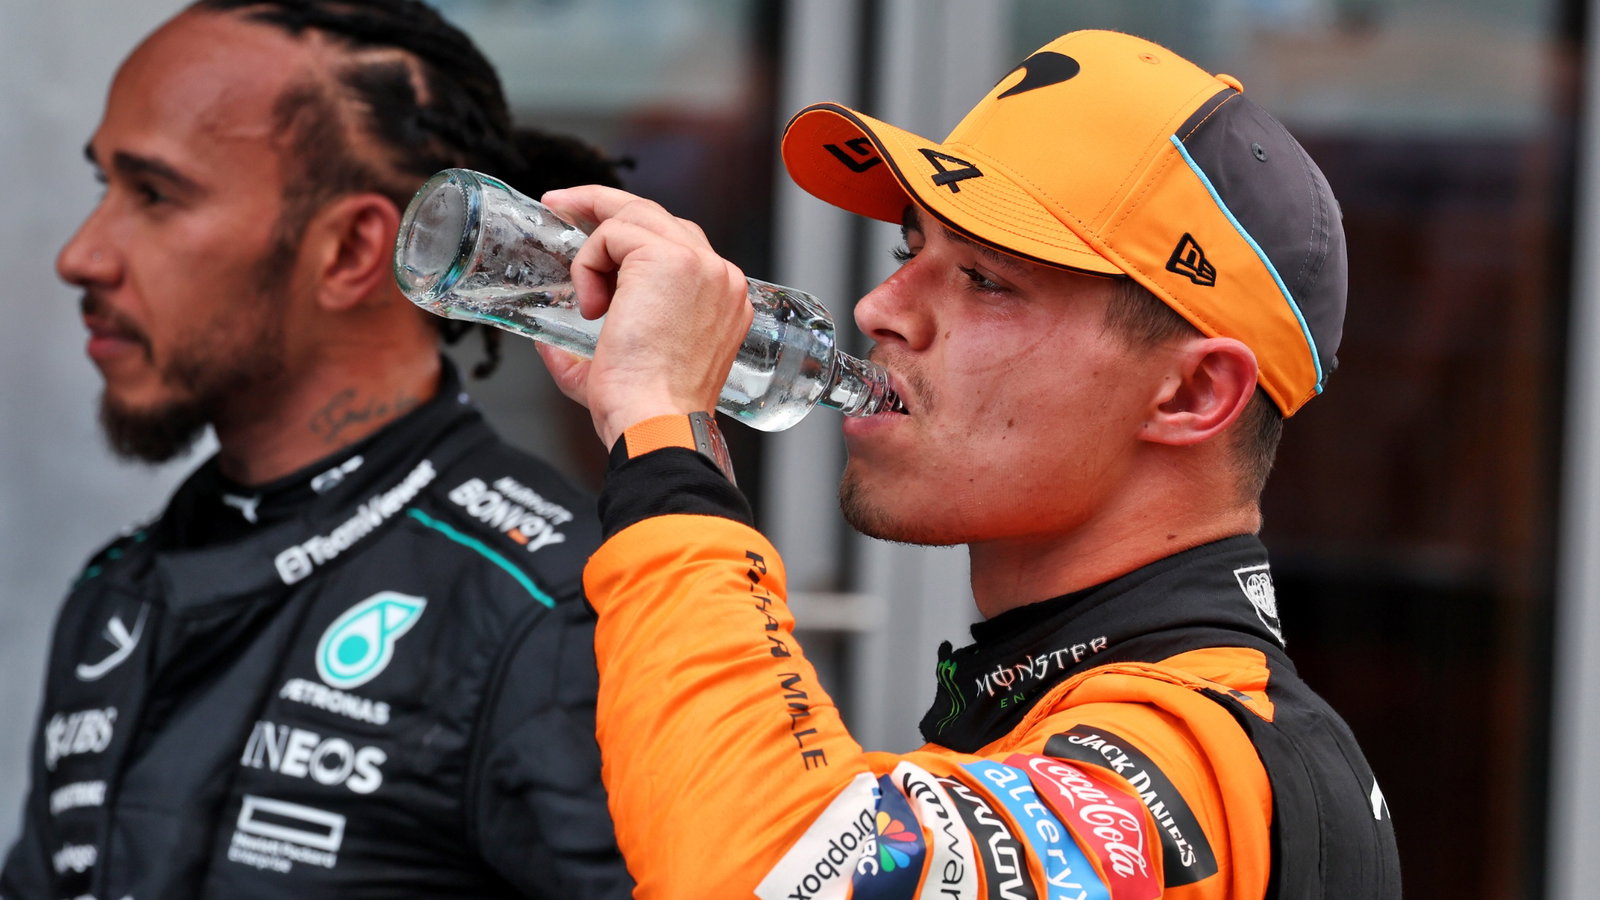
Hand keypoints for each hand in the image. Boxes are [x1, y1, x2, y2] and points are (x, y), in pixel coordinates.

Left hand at [537, 186, 752, 447]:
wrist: (656, 422)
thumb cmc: (646, 408)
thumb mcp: (621, 367)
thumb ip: (587, 349)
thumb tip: (550, 343)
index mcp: (720, 300)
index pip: (674, 241)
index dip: (628, 232)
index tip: (590, 230)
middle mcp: (719, 276)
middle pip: (656, 214)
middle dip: (602, 205)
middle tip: (559, 205)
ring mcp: (700, 264)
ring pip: (632, 217)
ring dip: (593, 253)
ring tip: (588, 303)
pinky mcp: (670, 259)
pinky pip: (612, 234)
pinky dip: (589, 264)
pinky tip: (593, 306)